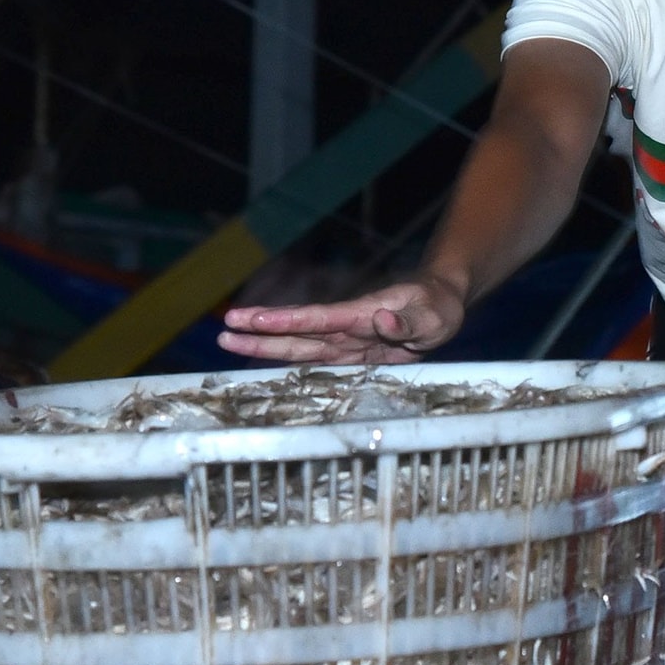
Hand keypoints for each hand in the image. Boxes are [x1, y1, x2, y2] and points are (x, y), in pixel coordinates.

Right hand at [219, 274, 466, 364]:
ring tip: (228, 340)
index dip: (285, 321)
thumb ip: (408, 322)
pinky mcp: (349, 353)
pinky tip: (261, 361)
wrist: (439, 304)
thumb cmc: (438, 307)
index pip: (317, 318)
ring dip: (265, 343)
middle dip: (260, 330)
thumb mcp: (433, 316)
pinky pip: (313, 357)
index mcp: (361, 314)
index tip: (254, 318)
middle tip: (224, 328)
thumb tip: (380, 320)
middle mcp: (346, 326)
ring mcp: (344, 340)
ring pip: (298, 344)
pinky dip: (287, 359)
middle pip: (297, 330)